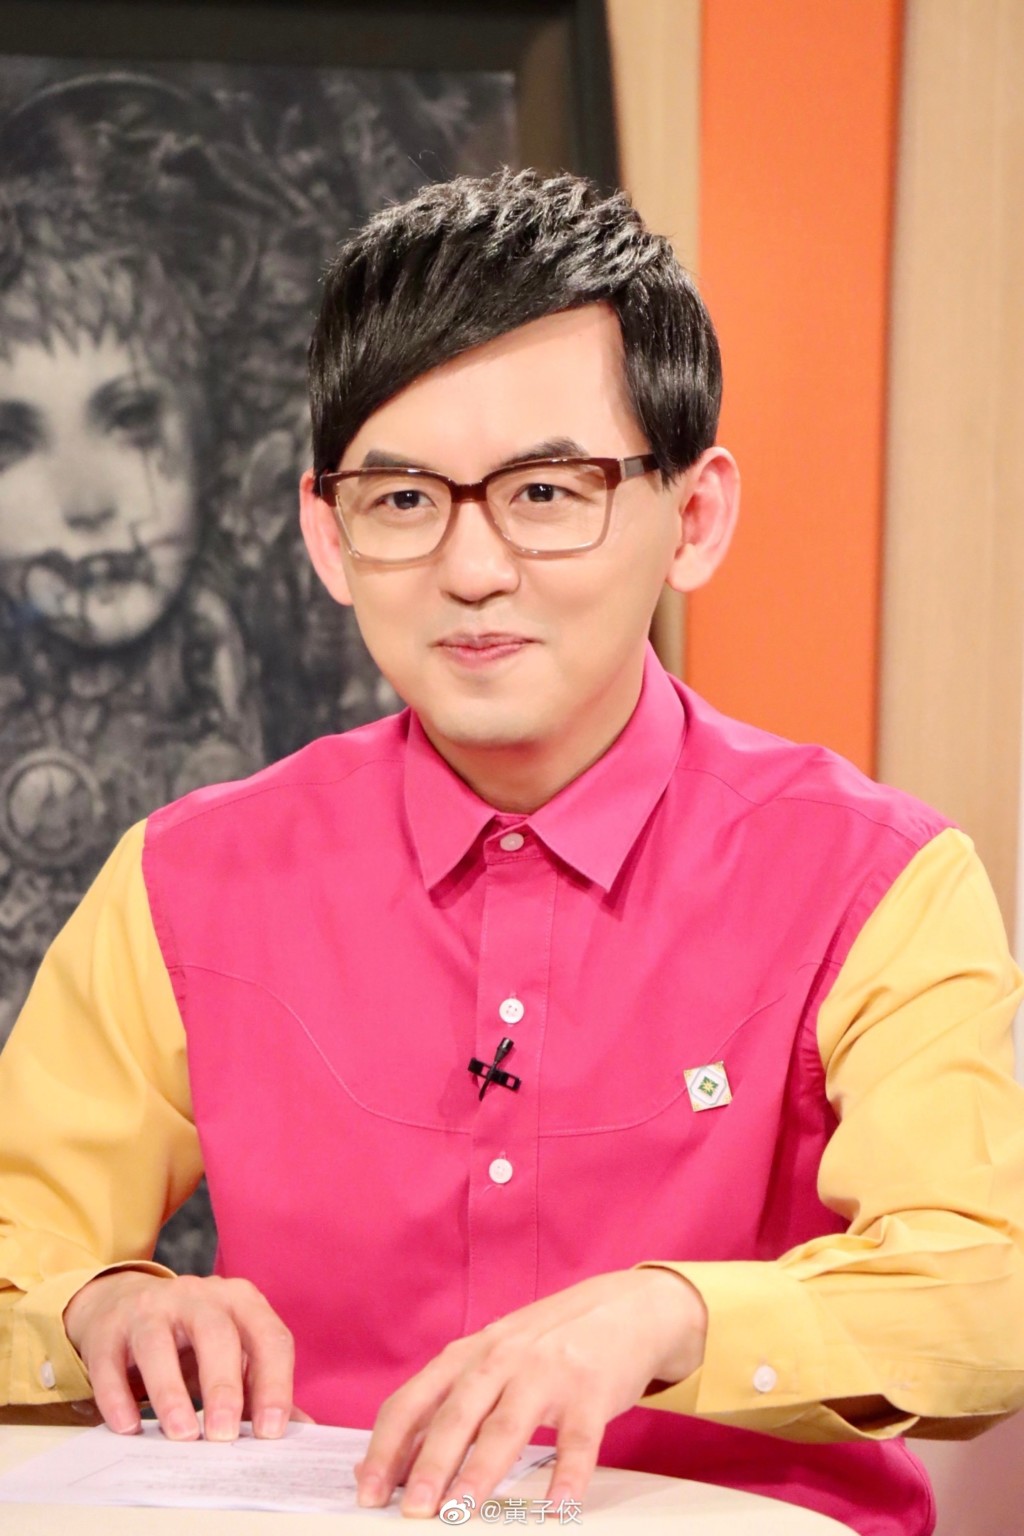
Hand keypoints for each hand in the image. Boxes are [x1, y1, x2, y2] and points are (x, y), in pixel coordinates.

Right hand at [63, 1270, 294, 1442]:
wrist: (126, 1305)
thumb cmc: (192, 1339)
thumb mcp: (233, 1353)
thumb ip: (262, 1387)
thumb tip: (302, 1431)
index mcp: (240, 1301)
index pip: (269, 1336)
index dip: (274, 1383)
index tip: (271, 1431)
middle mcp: (198, 1295)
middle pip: (216, 1333)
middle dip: (223, 1386)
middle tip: (224, 1436)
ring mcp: (151, 1307)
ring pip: (158, 1343)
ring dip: (170, 1391)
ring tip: (181, 1434)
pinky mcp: (110, 1328)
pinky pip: (110, 1362)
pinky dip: (118, 1396)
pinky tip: (128, 1427)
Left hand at [356, 1267, 706, 1517]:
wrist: (624, 1308)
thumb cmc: (548, 1343)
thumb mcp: (492, 1360)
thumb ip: (448, 1403)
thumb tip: (394, 1462)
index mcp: (468, 1354)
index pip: (413, 1401)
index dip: (386, 1447)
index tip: (368, 1490)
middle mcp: (501, 1358)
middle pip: (456, 1415)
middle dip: (428, 1465)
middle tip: (412, 1510)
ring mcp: (547, 1372)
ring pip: (507, 1426)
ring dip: (480, 1472)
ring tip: (460, 1512)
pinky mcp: (591, 1391)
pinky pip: (577, 1440)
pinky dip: (566, 1476)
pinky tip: (558, 1508)